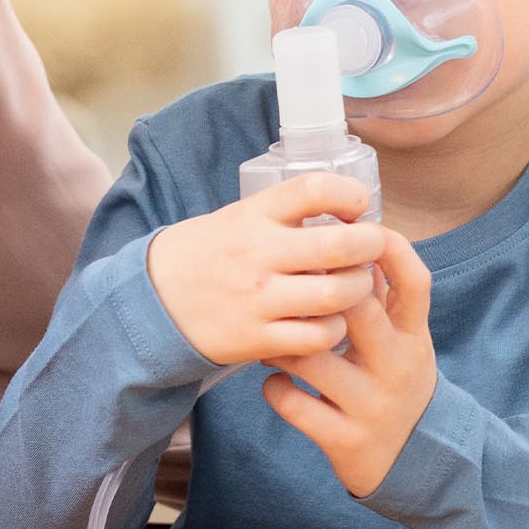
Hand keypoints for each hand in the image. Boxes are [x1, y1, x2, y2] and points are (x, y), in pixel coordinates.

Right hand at [146, 176, 388, 368]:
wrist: (153, 301)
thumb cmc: (207, 254)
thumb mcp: (238, 218)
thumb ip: (286, 214)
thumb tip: (348, 212)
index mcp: (253, 215)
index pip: (314, 189)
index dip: (349, 194)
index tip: (357, 206)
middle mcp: (257, 254)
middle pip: (339, 245)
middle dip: (372, 244)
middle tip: (375, 247)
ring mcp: (258, 299)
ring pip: (337, 295)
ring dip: (360, 290)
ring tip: (358, 287)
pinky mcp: (257, 339)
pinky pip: (317, 337)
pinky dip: (335, 330)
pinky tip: (331, 321)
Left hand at [262, 231, 438, 497]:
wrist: (414, 459)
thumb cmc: (395, 380)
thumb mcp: (403, 339)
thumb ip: (382, 296)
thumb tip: (352, 235)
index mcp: (413, 336)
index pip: (415, 282)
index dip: (391, 249)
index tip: (360, 228)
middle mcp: (397, 366)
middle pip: (358, 312)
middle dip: (318, 293)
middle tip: (287, 286)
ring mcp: (372, 404)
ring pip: (313, 358)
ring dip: (280, 342)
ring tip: (269, 337)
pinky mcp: (346, 438)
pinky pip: (295, 404)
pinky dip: (274, 388)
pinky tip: (273, 381)